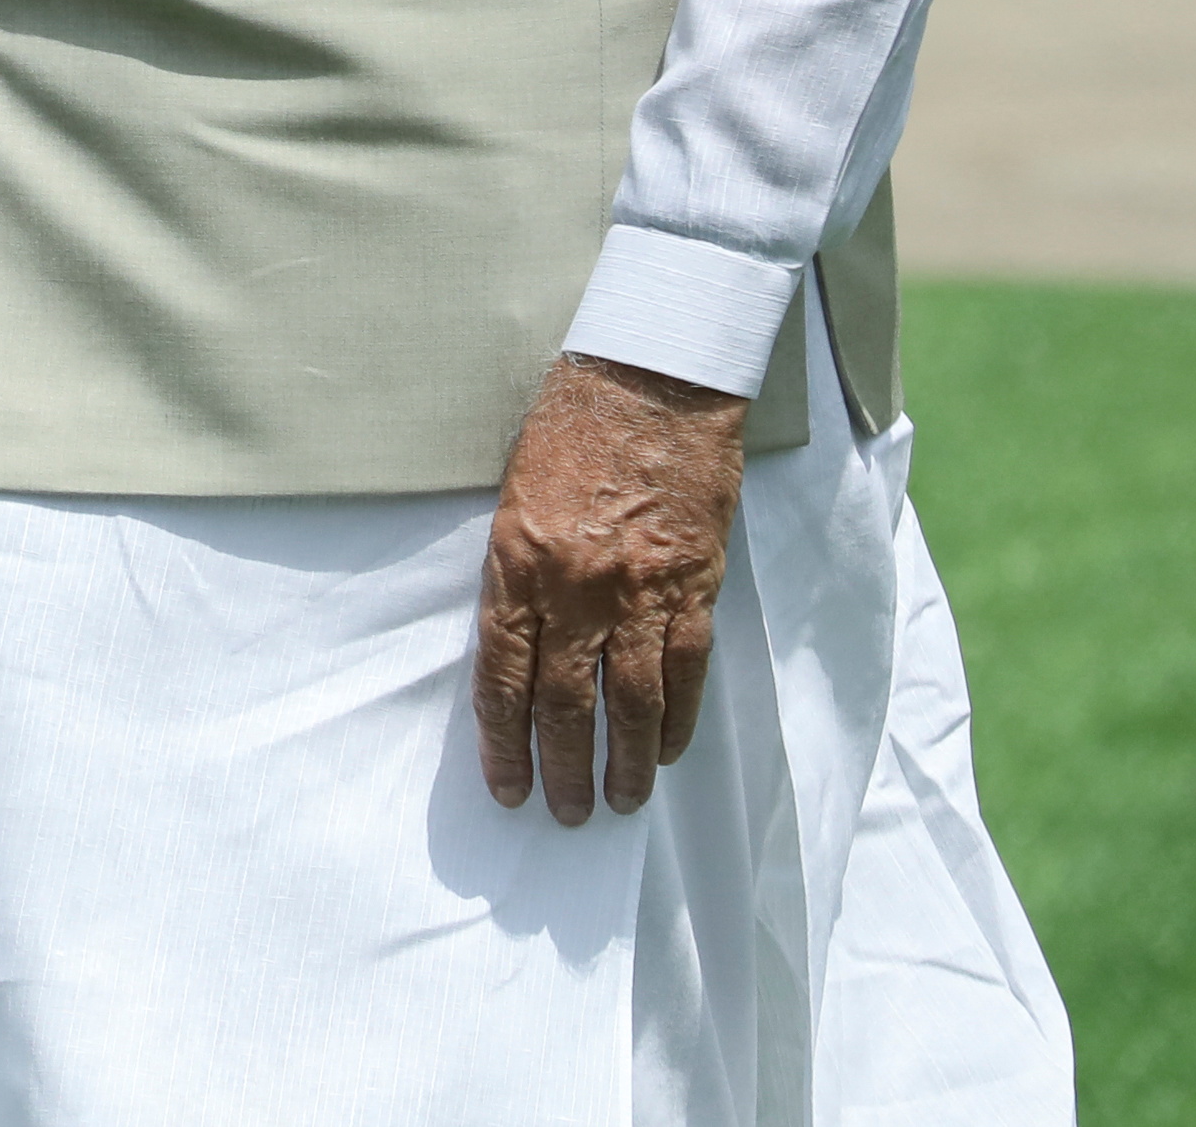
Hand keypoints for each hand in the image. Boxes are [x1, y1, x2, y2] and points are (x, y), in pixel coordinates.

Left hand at [472, 352, 749, 824]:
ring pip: (630, 703)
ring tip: (619, 802)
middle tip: (565, 813)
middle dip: (562, 768)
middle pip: (565, 704)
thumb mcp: (514, 496)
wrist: (651, 381)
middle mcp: (573, 589)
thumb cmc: (571, 427)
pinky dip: (677, 720)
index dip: (503, 742)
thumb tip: (519, 650)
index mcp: (515, 564)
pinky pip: (686, 671)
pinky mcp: (692, 584)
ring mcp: (637, 592)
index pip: (503, 677)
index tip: (507, 788)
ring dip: (624, 763)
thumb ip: (515, 573)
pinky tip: (667, 751)